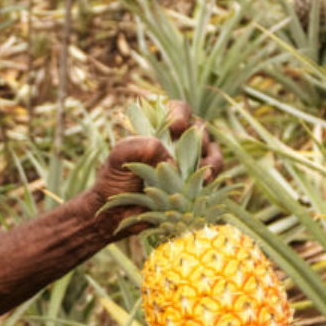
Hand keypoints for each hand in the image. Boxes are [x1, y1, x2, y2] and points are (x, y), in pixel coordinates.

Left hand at [89, 101, 222, 239]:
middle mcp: (175, 143)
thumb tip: (169, 157)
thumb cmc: (113, 182)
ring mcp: (187, 162)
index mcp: (157, 129)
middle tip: (189, 151)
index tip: (175, 128)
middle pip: (198, 128)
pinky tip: (203, 182)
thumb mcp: (117, 158)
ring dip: (211, 157)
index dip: (180, 114)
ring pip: (211, 149)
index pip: (176, 110)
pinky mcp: (195, 182)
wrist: (117, 215)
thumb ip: (137, 147)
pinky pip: (212, 172)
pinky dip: (212, 174)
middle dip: (197, 136)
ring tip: (201, 169)